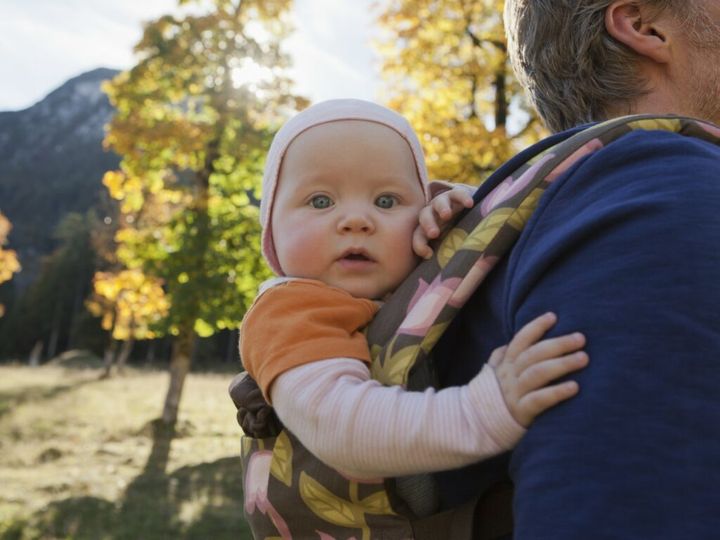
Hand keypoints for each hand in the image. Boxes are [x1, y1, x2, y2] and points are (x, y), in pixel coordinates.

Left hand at [412, 184, 474, 258]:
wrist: (471, 214)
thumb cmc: (457, 238)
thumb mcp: (448, 249)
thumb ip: (442, 261)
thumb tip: (443, 287)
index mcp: (427, 230)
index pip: (417, 236)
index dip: (419, 244)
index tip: (428, 255)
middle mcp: (433, 215)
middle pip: (424, 216)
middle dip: (428, 225)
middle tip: (434, 233)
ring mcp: (444, 203)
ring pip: (438, 202)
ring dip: (441, 208)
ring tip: (447, 215)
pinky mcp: (458, 194)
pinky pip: (457, 193)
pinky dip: (462, 197)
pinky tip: (470, 204)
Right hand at [490, 312, 587, 426]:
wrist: (475, 426)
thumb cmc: (491, 397)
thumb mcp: (492, 374)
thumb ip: (500, 358)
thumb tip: (508, 343)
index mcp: (505, 364)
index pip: (520, 340)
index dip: (535, 327)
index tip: (553, 316)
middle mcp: (509, 376)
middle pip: (534, 354)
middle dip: (558, 344)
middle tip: (580, 338)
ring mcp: (514, 393)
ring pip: (538, 373)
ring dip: (562, 364)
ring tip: (583, 358)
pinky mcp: (521, 412)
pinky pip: (539, 400)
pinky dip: (557, 392)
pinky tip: (575, 387)